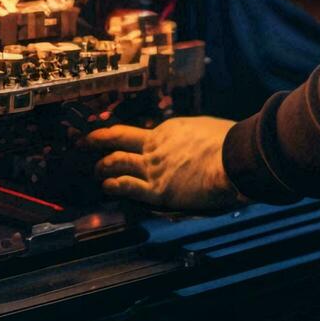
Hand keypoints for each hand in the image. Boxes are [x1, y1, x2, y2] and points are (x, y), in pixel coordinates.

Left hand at [84, 116, 244, 209]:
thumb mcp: (206, 130)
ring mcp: (154, 168)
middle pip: (119, 139)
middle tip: (85, 142)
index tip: (121, 140)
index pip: (141, 135)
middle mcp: (156, 146)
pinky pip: (128, 186)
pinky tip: (106, 187)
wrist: (234, 158)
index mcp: (168, 130)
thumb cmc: (228, 143)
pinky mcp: (159, 189)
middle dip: (98, 141)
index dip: (128, 138)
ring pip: (118, 162)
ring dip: (102, 166)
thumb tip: (196, 140)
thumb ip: (192, 137)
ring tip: (96, 171)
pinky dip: (114, 185)